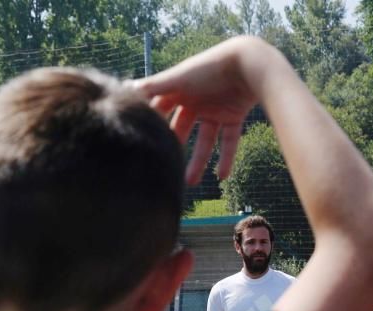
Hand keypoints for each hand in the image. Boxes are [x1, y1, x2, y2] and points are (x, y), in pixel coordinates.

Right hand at [134, 36, 277, 184]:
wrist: (247, 64)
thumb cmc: (209, 67)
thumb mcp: (179, 79)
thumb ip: (153, 88)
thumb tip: (124, 89)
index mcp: (180, 89)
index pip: (161, 109)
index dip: (153, 124)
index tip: (141, 143)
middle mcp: (196, 101)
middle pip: (182, 128)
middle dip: (174, 147)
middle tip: (164, 168)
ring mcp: (215, 110)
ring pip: (205, 140)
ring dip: (198, 161)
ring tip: (190, 183)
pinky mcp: (233, 116)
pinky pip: (228, 141)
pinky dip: (226, 158)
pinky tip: (221, 176)